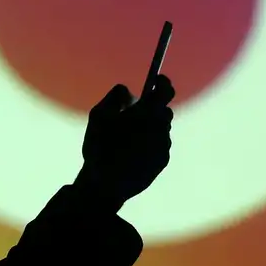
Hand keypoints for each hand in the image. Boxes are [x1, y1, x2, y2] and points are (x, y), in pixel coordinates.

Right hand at [77, 75, 175, 210]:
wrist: (106, 185)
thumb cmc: (100, 146)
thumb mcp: (99, 114)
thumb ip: (116, 96)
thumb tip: (129, 91)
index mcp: (148, 113)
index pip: (166, 89)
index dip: (162, 82)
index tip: (155, 80)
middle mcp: (161, 128)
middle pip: (164, 110)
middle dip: (152, 108)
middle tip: (137, 110)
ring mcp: (164, 146)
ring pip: (160, 129)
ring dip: (149, 127)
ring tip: (129, 135)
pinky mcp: (162, 162)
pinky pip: (158, 146)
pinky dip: (149, 144)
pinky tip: (132, 151)